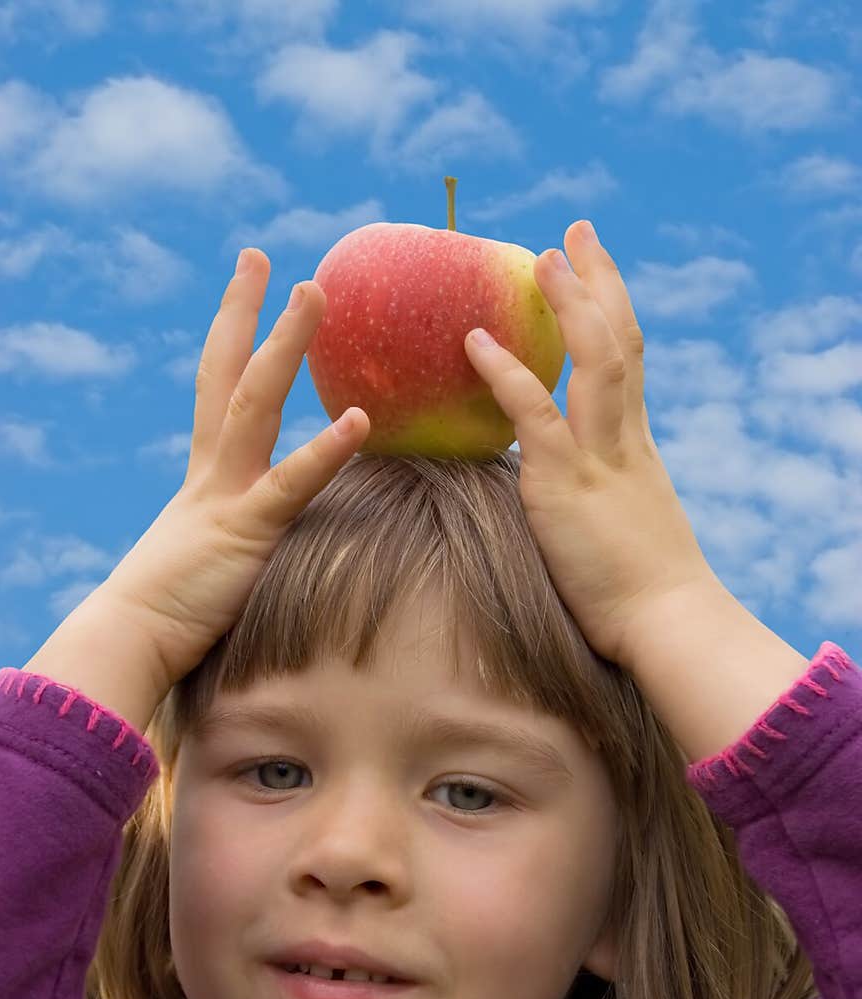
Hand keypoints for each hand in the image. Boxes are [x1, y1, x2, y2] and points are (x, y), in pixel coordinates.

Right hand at [101, 250, 369, 690]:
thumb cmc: (175, 610)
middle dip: (247, 313)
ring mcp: (228, 494)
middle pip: (229, 375)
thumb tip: (282, 534)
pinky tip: (360, 420)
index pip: (218, 388)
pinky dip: (325, 452)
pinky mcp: (247, 532)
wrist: (133, 638)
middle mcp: (214, 471)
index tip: (246, 287)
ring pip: (256, 404)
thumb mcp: (216, 556)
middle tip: (260, 255)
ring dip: (286, 346)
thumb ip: (249, 530)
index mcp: (208, 474)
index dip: (233, 335)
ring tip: (314, 294)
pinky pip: (291, 485)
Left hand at [463, 221, 720, 673]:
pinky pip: (534, 416)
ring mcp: (598, 456)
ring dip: (568, 302)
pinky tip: (475, 342)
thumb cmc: (645, 591)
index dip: (611, 311)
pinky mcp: (565, 485)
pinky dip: (505, 374)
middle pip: (619, 339)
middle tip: (574, 232)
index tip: (594, 273)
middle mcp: (623, 438)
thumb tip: (573, 496)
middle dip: (597, 281)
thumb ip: (600, 498)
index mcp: (635, 445)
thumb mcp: (627, 527)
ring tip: (541, 255)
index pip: (627, 361)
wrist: (668, 621)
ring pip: (593, 359)